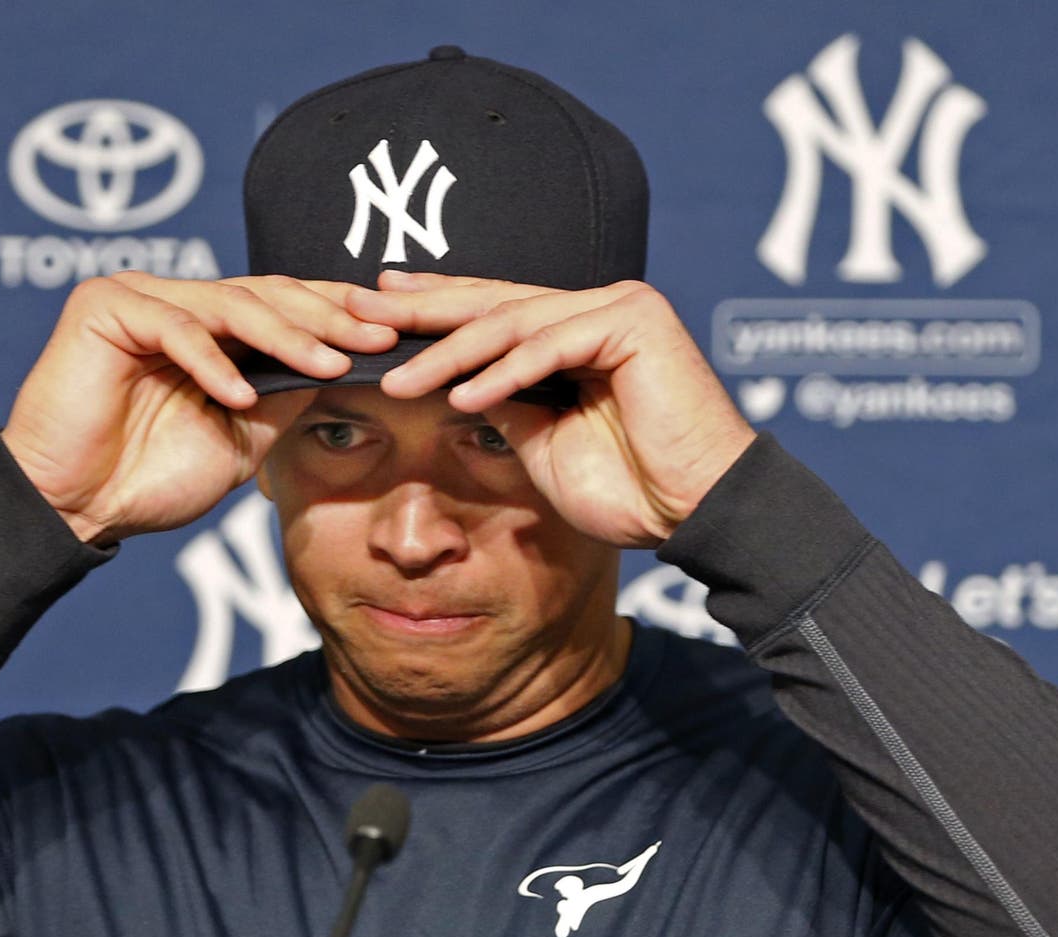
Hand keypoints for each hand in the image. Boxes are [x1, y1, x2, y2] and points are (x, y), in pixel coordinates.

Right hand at [1, 272, 396, 544]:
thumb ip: (287, 395)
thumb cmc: (157, 475)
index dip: (342, 314)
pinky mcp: (105, 305)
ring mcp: (144, 296)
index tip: (395, 332)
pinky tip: (239, 396)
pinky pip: (174, 327)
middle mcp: (183, 301)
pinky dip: (211, 363)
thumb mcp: (247, 434)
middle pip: (270, 294)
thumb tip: (347, 365)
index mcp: (217, 327)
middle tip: (380, 335)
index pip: (289, 305)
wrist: (81, 506)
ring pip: (231, 303)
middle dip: (330, 316)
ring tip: (328, 364)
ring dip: (286, 335)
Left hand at [345, 272, 754, 547]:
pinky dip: (505, 371)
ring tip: (397, 379)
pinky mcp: (636, 321)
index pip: (494, 311)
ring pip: (515, 322)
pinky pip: (552, 344)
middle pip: (495, 303)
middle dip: (424, 310)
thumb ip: (505, 405)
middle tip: (362, 310)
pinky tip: (461, 394)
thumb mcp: (543, 442)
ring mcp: (619, 307)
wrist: (695, 511)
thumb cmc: (628, 487)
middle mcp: (597, 308)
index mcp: (577, 332)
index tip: (378, 307)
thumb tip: (456, 385)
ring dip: (451, 353)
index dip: (435, 309)